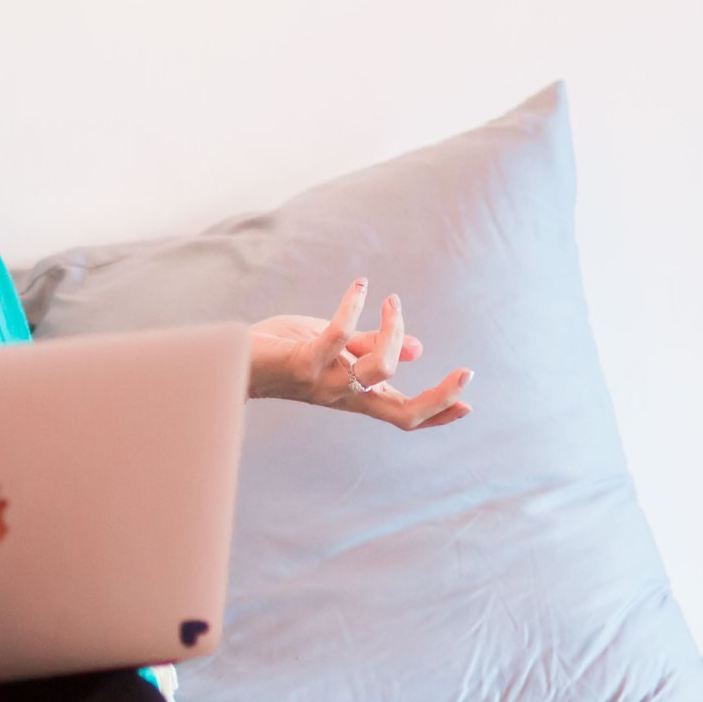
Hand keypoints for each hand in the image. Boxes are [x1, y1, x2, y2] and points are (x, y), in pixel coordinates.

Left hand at [249, 277, 473, 430]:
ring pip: (379, 368)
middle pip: (400, 412)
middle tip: (465, 371)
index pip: (403, 414)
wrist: (234, 359)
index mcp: (356, 394)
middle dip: (438, 396)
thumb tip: (417, 348)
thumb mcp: (334, 350)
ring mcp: (325, 381)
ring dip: (394, 330)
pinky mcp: (303, 362)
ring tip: (390, 301)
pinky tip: (360, 287)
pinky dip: (354, 308)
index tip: (469, 402)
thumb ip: (371, 349)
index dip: (437, 413)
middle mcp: (344, 395)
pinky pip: (338, 337)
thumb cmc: (284, 352)